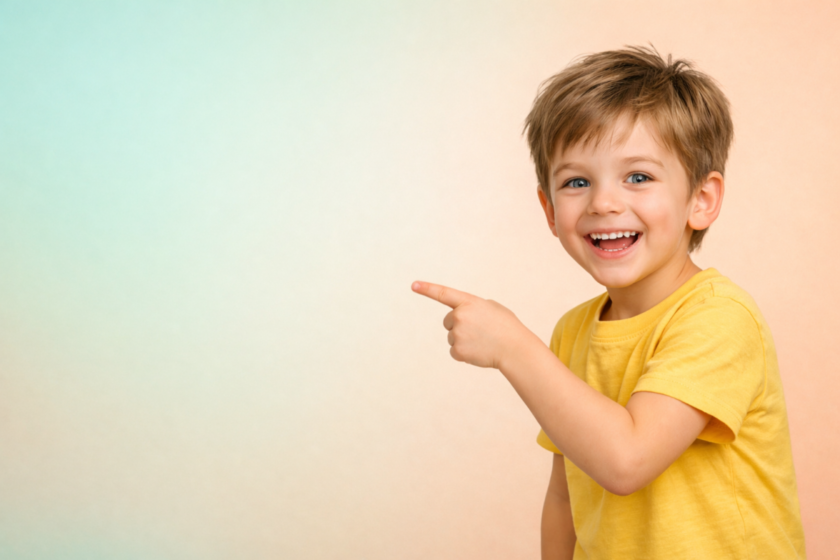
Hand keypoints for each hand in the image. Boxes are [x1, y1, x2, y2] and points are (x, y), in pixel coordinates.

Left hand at [411, 281, 531, 369]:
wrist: (515, 349)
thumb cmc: (506, 327)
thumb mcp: (491, 308)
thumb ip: (473, 307)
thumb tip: (460, 315)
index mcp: (469, 302)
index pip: (443, 293)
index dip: (427, 289)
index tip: (413, 285)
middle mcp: (459, 316)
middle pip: (448, 321)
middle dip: (459, 326)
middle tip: (479, 331)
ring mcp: (457, 333)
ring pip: (452, 337)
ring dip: (463, 340)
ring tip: (482, 341)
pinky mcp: (457, 350)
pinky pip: (454, 351)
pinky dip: (464, 353)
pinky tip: (479, 351)